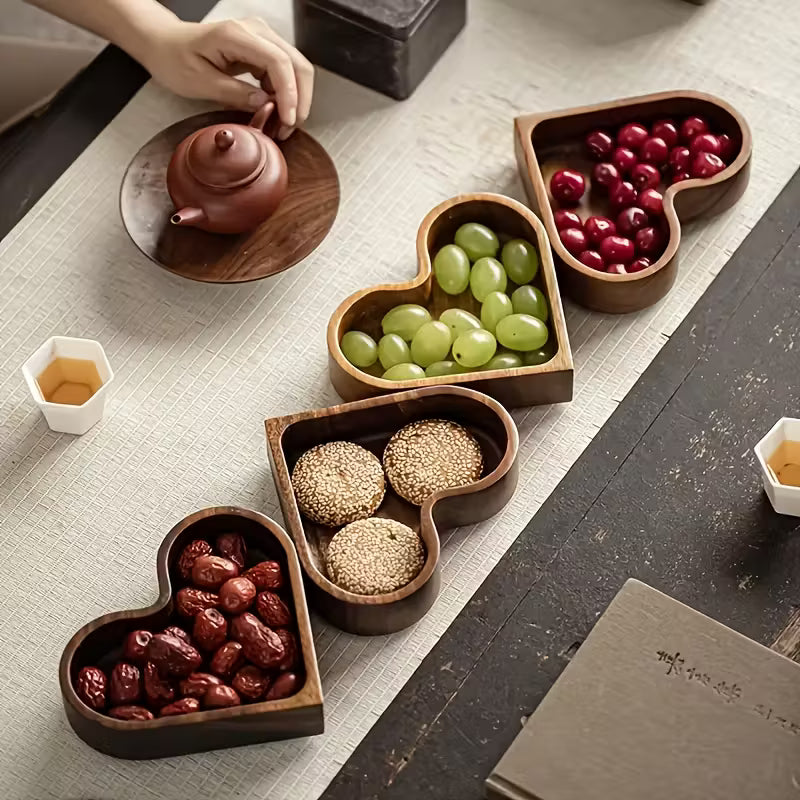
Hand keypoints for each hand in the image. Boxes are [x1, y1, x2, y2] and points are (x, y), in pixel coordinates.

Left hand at [144, 17, 313, 138]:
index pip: (279, 62)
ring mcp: (261, 38)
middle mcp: (255, 31)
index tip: (287, 120)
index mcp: (236, 35)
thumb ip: (233, 94)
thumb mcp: (199, 83)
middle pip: (297, 64)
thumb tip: (265, 105)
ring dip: (295, 99)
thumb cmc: (175, 59)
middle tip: (289, 128)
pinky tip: (275, 111)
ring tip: (282, 124)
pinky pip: (285, 73)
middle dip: (299, 100)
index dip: (289, 94)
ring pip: (296, 69)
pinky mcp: (262, 49)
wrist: (165, 44)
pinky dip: (286, 95)